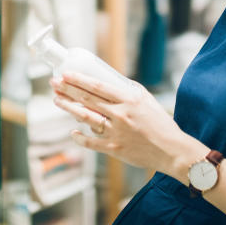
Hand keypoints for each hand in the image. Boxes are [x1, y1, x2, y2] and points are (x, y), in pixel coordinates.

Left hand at [51, 71, 206, 179]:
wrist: (171, 150)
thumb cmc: (161, 123)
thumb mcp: (147, 100)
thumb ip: (128, 91)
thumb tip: (110, 82)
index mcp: (128, 100)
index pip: (97, 86)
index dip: (79, 79)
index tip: (66, 74)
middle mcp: (119, 114)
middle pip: (87, 99)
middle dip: (68, 90)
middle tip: (54, 83)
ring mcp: (115, 132)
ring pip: (85, 117)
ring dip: (68, 107)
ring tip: (57, 100)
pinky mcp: (114, 148)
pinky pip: (91, 142)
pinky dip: (80, 137)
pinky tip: (72, 132)